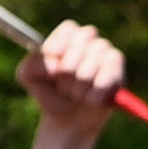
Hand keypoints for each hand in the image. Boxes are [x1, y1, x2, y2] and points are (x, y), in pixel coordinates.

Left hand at [19, 22, 124, 139]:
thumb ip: (32, 64)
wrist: (66, 120)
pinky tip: (89, 101)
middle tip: (62, 85)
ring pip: (92, 63)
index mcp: (69, 36)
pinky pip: (107, 78)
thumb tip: (54, 65)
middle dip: (66, 70)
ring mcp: (108, 54)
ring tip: (75, 95)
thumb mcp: (28, 77)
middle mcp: (91, 41)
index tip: (51, 63)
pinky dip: (93, 94)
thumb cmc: (48, 92)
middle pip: (81, 42)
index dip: (59, 45)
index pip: (69, 29)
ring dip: (78, 87)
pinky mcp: (119, 73)